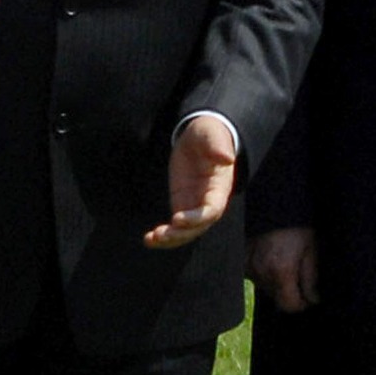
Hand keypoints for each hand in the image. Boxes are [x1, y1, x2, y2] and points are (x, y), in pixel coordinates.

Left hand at [143, 116, 237, 248]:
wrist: (199, 136)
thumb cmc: (209, 134)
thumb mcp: (212, 135)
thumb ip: (218, 146)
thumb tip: (226, 158)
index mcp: (220, 188)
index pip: (212, 210)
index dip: (197, 217)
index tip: (178, 218)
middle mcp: (209, 202)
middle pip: (198, 226)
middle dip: (181, 233)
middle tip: (161, 235)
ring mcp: (195, 205)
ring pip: (186, 231)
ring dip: (171, 238)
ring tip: (151, 240)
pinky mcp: (182, 204)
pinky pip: (175, 226)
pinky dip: (164, 235)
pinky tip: (149, 239)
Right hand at [247, 227, 318, 311]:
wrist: (272, 203)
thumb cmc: (295, 225)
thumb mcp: (310, 250)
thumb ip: (310, 279)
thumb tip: (313, 299)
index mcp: (281, 272)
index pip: (290, 306)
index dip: (302, 304)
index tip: (309, 296)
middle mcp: (262, 272)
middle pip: (277, 298)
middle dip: (289, 291)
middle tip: (298, 273)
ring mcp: (249, 267)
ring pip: (266, 287)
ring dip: (276, 282)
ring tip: (284, 261)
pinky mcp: (242, 260)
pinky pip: (255, 275)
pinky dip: (264, 272)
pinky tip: (271, 257)